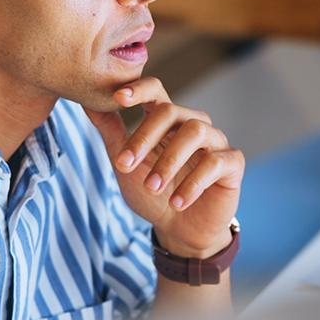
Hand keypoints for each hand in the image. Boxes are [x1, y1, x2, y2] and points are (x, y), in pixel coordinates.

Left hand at [84, 77, 243, 258]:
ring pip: (195, 132)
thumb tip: (86, 101)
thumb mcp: (125, 163)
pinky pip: (216, 162)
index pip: (156, 90)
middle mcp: (193, 124)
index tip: (118, 98)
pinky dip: (193, 183)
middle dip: (144, 138)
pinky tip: (177, 202)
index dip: (139, 89)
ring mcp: (216, 141)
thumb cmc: (152, 193)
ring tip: (152, 187)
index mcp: (167, 120)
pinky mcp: (233, 163)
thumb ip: (110, 131)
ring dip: (169, 161)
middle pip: (171, 111)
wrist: (179, 230)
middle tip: (125, 165)